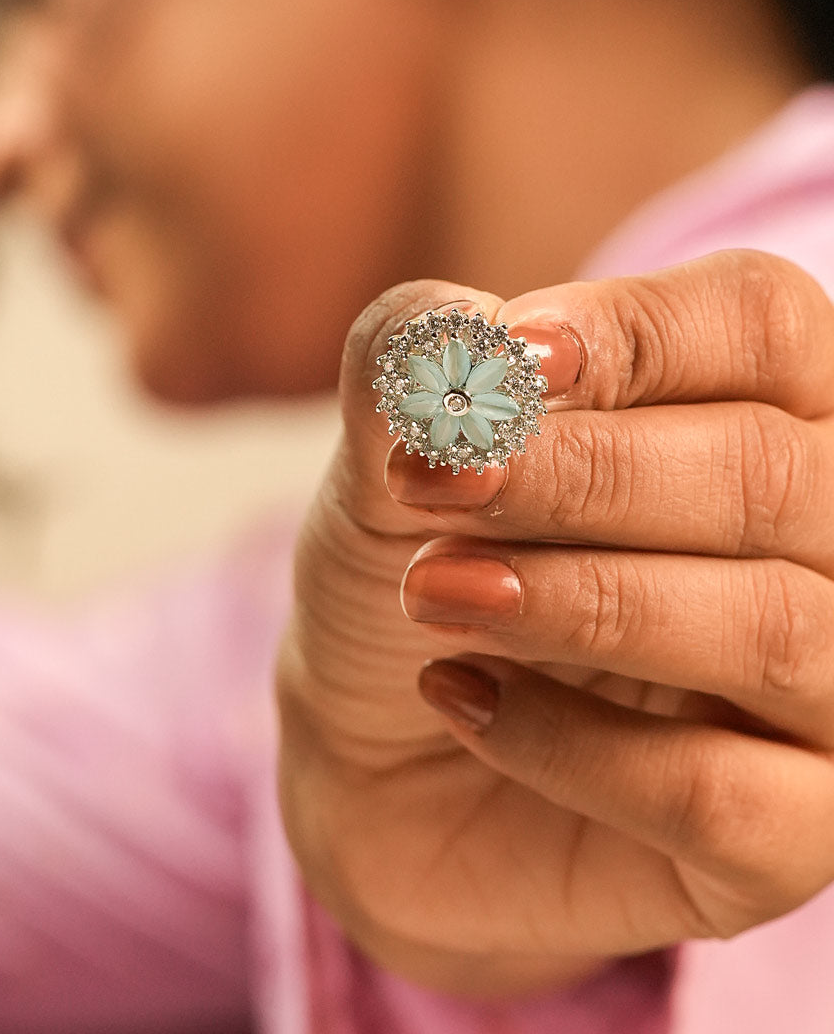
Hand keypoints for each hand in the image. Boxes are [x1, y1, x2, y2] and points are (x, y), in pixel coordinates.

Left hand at [276, 250, 833, 997]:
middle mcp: (818, 544)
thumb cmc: (414, 571)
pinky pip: (727, 800)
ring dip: (576, 603)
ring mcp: (821, 696)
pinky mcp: (787, 838)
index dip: (633, 334)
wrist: (372, 744)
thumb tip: (460, 330)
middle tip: (430, 483)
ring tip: (429, 593)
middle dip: (581, 475)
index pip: (762, 323)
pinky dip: (570, 747)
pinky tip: (462, 702)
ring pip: (770, 629)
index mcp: (749, 414)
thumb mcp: (385, 459)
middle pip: (769, 472)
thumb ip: (412, 369)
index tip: (501, 364)